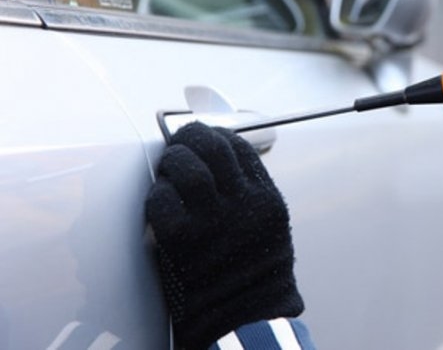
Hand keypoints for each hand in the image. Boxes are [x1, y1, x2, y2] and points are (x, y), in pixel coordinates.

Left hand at [145, 122, 302, 349]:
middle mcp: (245, 204)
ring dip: (172, 162)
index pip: (241, 148)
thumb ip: (251, 196)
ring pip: (187, 166)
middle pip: (214, 147)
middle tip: (179, 143)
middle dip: (191, 138)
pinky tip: (158, 202)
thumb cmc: (256, 278)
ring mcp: (215, 221)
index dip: (217, 135)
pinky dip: (156, 196)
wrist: (247, 322)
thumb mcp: (270, 229)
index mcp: (268, 200)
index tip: (204, 136)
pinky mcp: (184, 241)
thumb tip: (221, 167)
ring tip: (167, 169)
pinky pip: (162, 201)